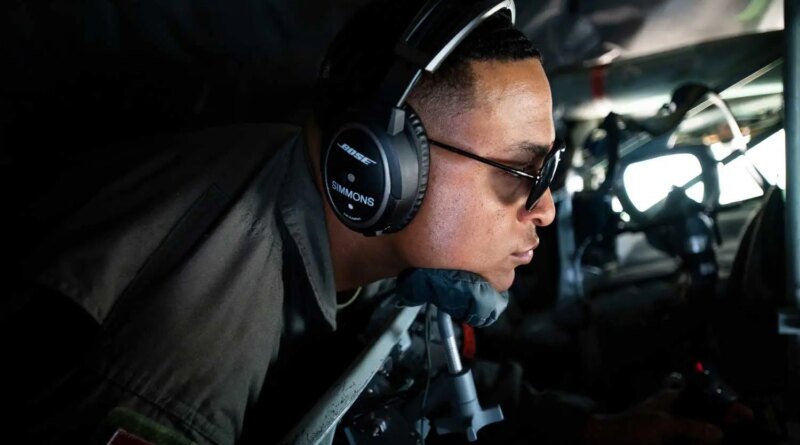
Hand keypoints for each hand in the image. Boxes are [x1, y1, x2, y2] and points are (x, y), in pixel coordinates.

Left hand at [582, 390, 724, 444]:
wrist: (607, 440)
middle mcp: (678, 411)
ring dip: (707, 436)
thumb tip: (718, 433)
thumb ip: (690, 426)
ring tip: (708, 439)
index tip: (745, 414)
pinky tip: (702, 442)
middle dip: (718, 425)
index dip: (727, 405)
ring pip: (701, 432)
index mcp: (675, 399)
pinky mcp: (672, 440)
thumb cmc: (630, 426)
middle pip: (708, 417)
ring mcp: (675, 428)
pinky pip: (691, 440)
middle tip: (725, 431)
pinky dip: (698, 441)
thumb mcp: (661, 423)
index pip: (707, 398)